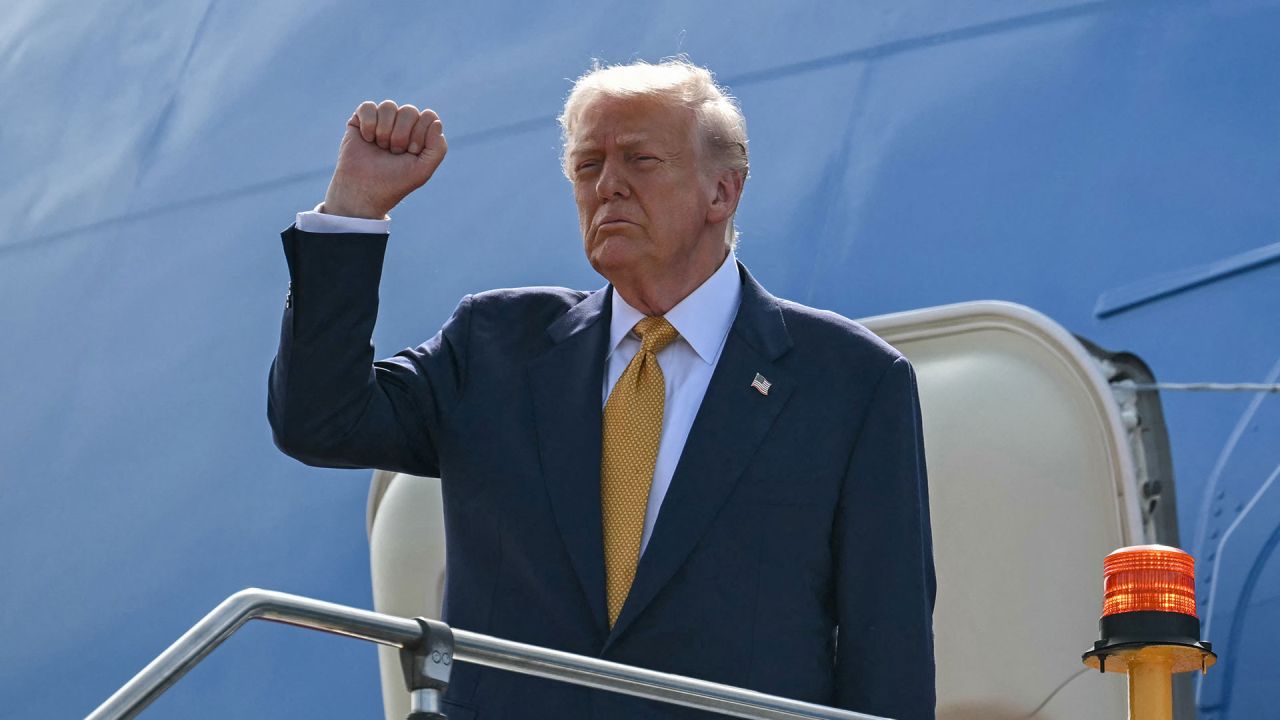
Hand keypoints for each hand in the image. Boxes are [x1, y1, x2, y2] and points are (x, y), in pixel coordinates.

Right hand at [321, 100, 447, 218]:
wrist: (364, 190)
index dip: (420, 135)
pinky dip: (369, 124)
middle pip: (409, 110)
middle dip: (402, 135)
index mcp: (420, 133)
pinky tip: (367, 139)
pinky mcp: (361, 120)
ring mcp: (382, 121)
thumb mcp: (423, 170)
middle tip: (394, 152)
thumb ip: (437, 148)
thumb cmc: (395, 182)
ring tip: (381, 147)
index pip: (428, 117)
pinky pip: (368, 106)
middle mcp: (402, 124)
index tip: (411, 153)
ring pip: (389, 106)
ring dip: (385, 130)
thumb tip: (436, 121)